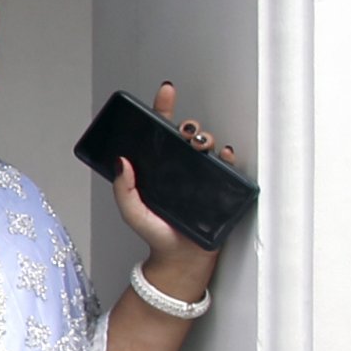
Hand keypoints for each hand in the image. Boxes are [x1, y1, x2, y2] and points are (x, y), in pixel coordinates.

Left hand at [107, 80, 239, 284]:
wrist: (179, 258)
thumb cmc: (155, 233)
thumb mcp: (131, 210)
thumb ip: (123, 188)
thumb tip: (121, 161)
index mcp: (158, 167)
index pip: (160, 132)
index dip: (163, 109)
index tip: (167, 91)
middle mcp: (180, 168)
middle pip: (187, 136)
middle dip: (187, 126)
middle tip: (183, 131)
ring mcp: (200, 177)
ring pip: (207, 146)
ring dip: (205, 138)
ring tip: (199, 143)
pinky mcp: (219, 188)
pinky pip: (228, 166)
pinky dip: (229, 156)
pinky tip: (225, 154)